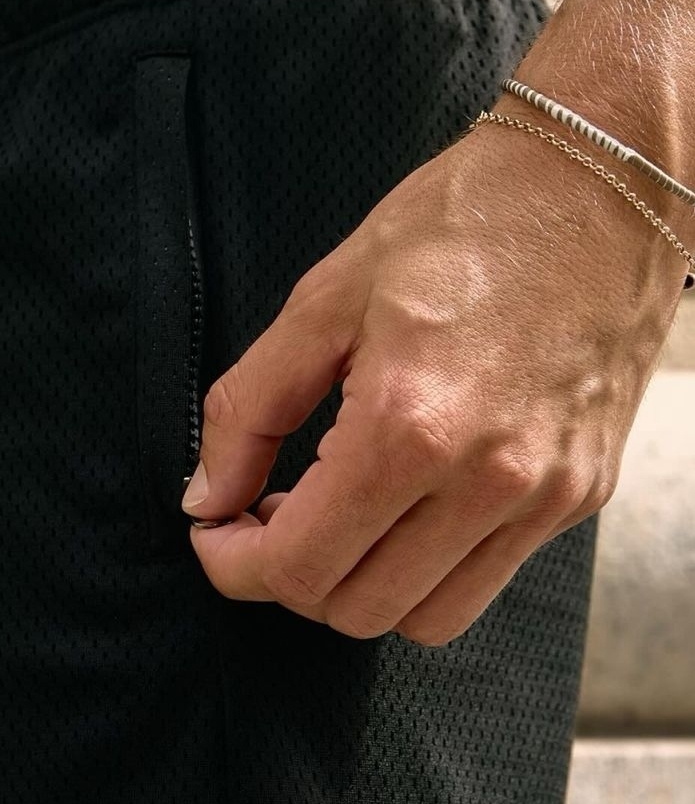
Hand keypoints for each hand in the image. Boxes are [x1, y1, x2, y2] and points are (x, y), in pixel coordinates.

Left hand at [180, 115, 683, 645]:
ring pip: (426, 619)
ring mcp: (545, 497)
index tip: (216, 532)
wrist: (597, 184)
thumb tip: (205, 498)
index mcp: (409, 427)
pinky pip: (486, 580)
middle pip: (356, 611)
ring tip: (339, 515)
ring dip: (361, 587)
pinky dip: (427, 569)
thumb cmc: (457, 225)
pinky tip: (405, 504)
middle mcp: (487, 481)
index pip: (298, 567)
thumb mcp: (322, 301)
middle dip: (291, 578)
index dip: (234, 566)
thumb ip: (248, 411)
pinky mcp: (582, 496)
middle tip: (270, 516)